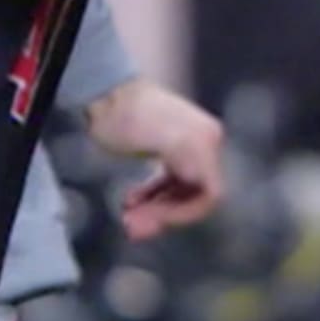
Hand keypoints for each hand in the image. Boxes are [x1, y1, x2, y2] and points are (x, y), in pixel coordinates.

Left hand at [80, 77, 227, 240]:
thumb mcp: (167, 140)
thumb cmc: (131, 118)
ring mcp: (185, 152)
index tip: (155, 219)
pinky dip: (151, 199)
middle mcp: (203, 148)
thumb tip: (212, 194)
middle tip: (134, 225)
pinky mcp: (167, 155)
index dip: (186, 213)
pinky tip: (131, 202)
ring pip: (179, 194)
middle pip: (193, 196)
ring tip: (129, 217)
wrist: (106, 95)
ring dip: (156, 210)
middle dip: (165, 214)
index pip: (211, 194)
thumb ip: (193, 164)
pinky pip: (168, 186)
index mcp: (207, 144)